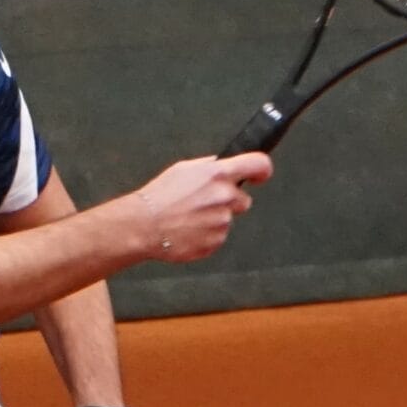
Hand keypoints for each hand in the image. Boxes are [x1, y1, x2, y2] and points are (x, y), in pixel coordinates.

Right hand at [134, 152, 272, 262]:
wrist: (144, 225)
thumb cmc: (159, 196)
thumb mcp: (183, 169)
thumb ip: (210, 166)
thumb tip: (224, 164)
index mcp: (218, 174)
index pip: (258, 165)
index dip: (262, 170)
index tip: (261, 175)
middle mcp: (225, 197)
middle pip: (244, 200)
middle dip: (229, 201)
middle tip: (203, 203)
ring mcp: (222, 221)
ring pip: (228, 220)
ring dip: (214, 219)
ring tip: (189, 218)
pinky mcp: (216, 241)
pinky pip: (218, 237)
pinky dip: (206, 235)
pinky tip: (188, 230)